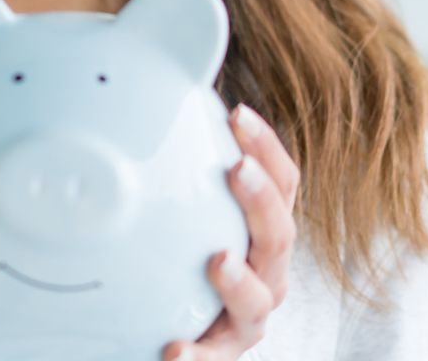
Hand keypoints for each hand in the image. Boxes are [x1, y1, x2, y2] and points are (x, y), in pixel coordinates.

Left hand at [162, 103, 300, 360]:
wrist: (160, 326)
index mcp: (260, 228)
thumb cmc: (177, 253)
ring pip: (258, 299)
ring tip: (218, 261)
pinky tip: (174, 349)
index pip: (280, 182)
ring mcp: (246, 316)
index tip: (236, 113)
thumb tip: (147, 92)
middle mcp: (264, 270)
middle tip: (236, 169)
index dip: (266, 146)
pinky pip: (214, 357)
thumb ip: (176, 160)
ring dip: (239, 280)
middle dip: (260, 200)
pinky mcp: (220, 352)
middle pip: (278, 234)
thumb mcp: (181, 205)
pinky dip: (198, 356)